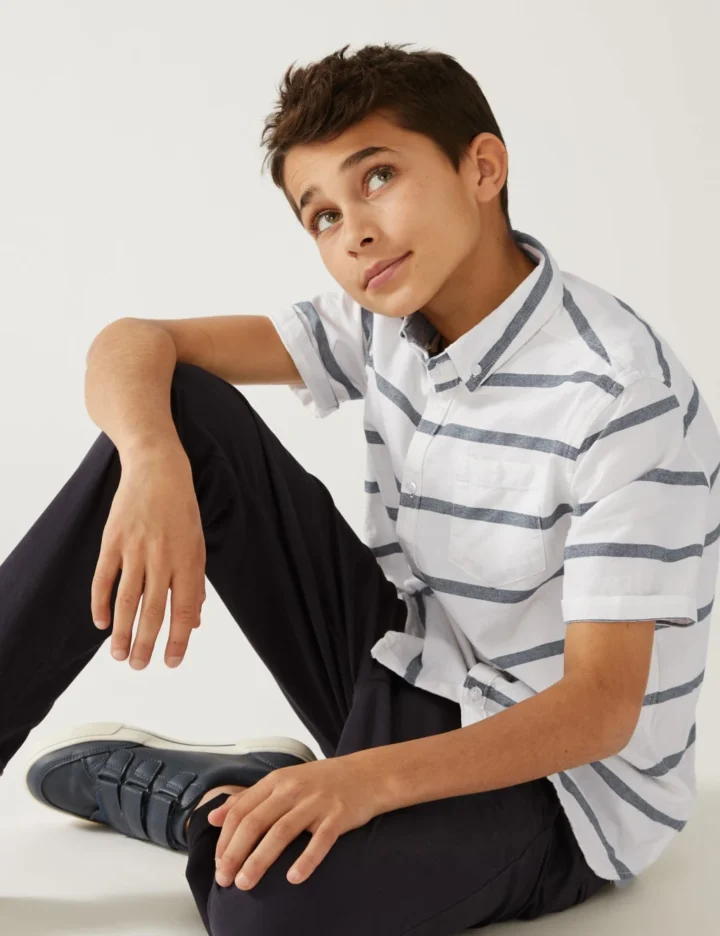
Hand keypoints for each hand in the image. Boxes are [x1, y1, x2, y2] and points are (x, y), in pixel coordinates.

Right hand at [90, 443, 206, 668]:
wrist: (158, 469)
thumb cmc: (181, 510)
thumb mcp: (197, 544)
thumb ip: (195, 583)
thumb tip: (194, 621)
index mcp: (188, 560)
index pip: (184, 609)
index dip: (178, 639)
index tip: (171, 662)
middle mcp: (162, 557)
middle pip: (153, 610)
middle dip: (146, 643)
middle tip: (138, 666)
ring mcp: (135, 549)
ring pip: (126, 600)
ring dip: (121, 631)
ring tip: (118, 655)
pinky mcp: (113, 540)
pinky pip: (103, 578)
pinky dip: (100, 602)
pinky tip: (100, 623)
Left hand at [208, 755, 382, 889]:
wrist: (366, 774)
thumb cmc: (321, 782)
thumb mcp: (282, 781)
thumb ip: (249, 798)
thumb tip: (214, 816)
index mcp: (276, 781)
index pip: (241, 810)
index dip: (225, 838)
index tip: (218, 863)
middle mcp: (293, 789)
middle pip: (256, 822)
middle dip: (235, 853)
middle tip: (225, 879)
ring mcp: (316, 802)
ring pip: (281, 832)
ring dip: (260, 860)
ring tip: (246, 883)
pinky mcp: (338, 815)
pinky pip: (320, 840)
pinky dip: (306, 860)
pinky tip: (293, 878)